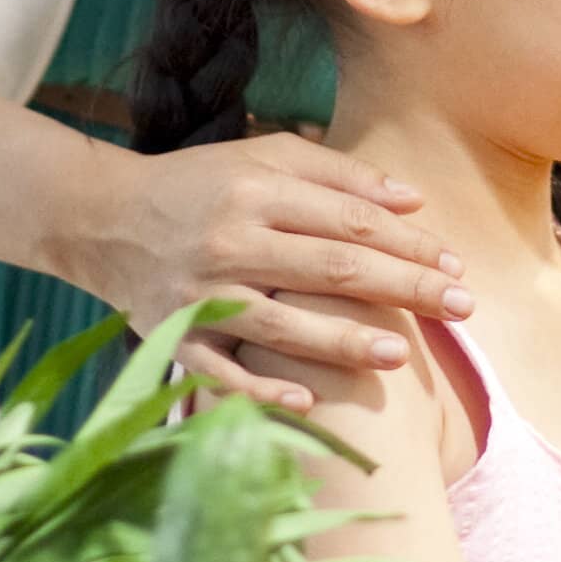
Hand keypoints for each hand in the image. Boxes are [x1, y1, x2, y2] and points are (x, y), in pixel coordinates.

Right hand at [70, 132, 468, 411]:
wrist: (98, 218)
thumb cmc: (197, 185)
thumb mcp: (262, 158)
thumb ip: (338, 175)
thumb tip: (413, 200)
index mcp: (256, 192)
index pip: (349, 219)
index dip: (409, 242)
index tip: (454, 263)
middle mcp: (231, 242)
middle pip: (332, 268)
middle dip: (404, 288)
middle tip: (462, 307)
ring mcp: (201, 294)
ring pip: (283, 325)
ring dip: (344, 341)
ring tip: (402, 355)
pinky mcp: (174, 336)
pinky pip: (220, 374)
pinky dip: (261, 391)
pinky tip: (309, 403)